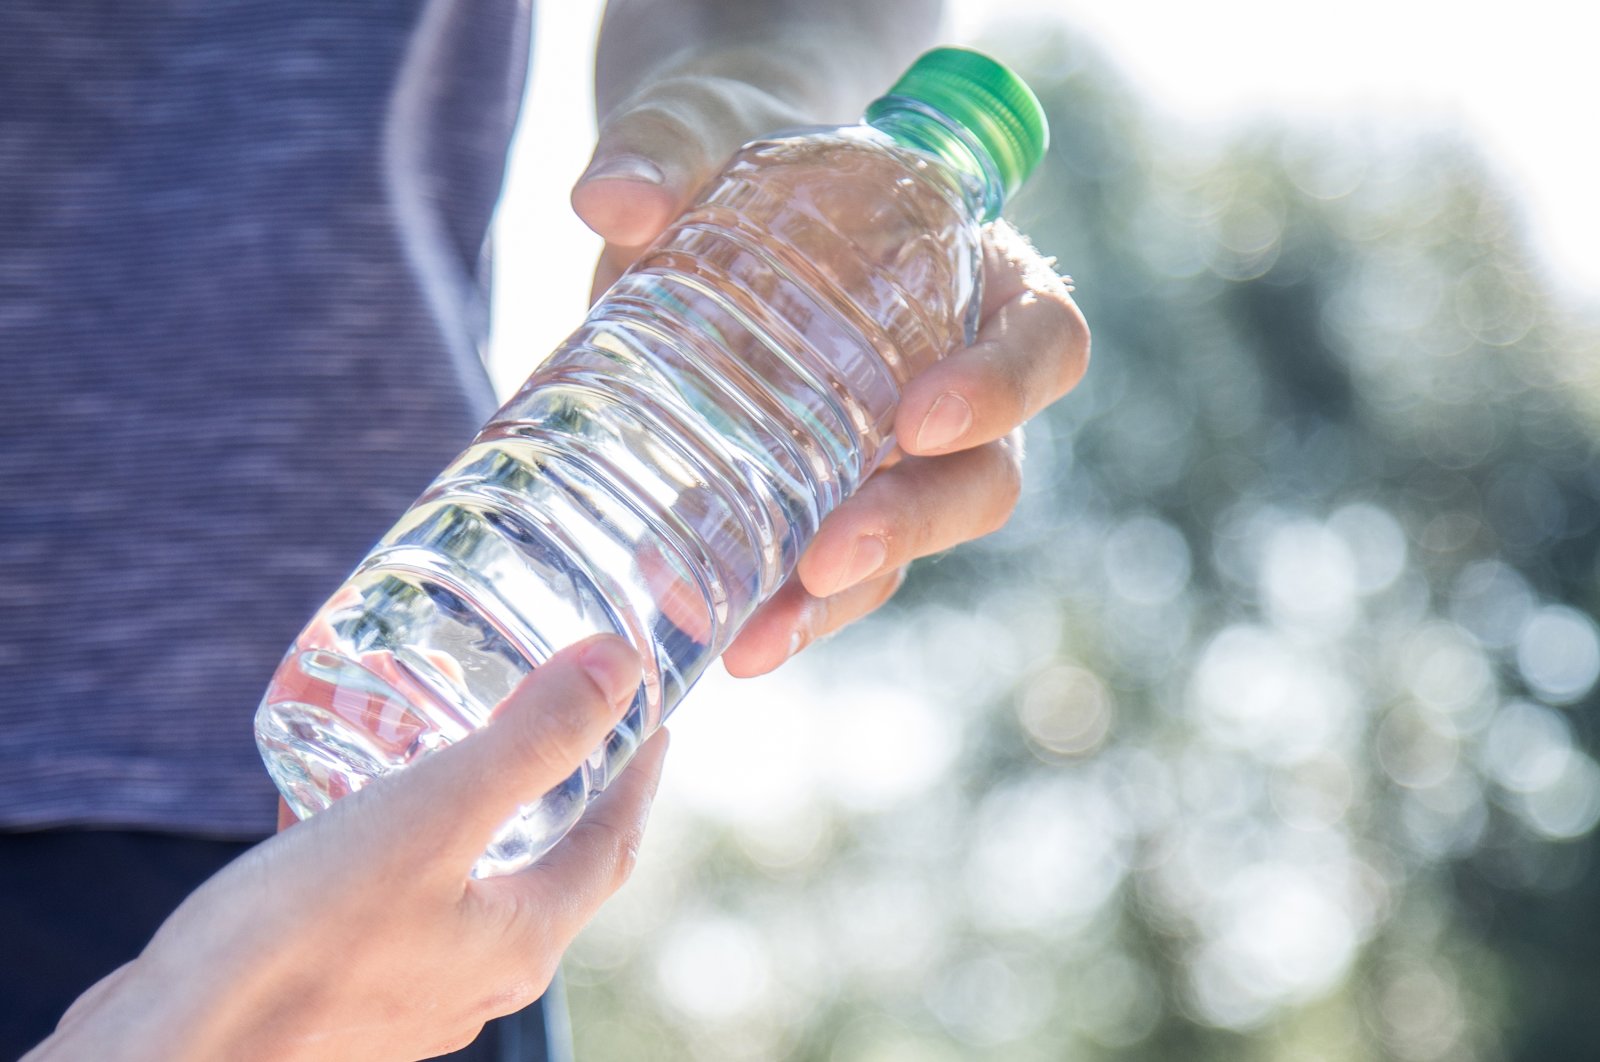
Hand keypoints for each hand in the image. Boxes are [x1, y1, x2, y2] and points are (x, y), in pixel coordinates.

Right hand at [30, 636, 666, 1061]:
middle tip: (565, 720)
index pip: (615, 843)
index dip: (640, 773)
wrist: (169, 1050)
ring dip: (482, 811)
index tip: (651, 714)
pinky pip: (402, 896)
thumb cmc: (297, 941)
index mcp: (522, 939)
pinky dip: (405, 838)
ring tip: (459, 743)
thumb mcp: (432, 813)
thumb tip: (621, 667)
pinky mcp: (347, 987)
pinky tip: (357, 798)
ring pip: (474, 880)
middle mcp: (480, 974)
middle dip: (567, 788)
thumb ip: (530, 739)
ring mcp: (413, 987)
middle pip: (554, 863)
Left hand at [571, 29, 1088, 676]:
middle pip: (986, 475)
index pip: (1044, 340)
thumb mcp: (700, 128)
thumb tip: (609, 197)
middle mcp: (953, 381)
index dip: (1003, 387)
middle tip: (827, 554)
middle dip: (912, 525)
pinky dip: (783, 608)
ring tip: (757, 636)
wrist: (684, 199)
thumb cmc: (729, 147)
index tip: (918, 418)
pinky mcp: (820, 500)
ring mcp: (889, 456)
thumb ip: (663, 149)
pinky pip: (828, 572)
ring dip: (840, 598)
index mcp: (976, 278)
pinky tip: (724, 635)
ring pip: (906, 547)